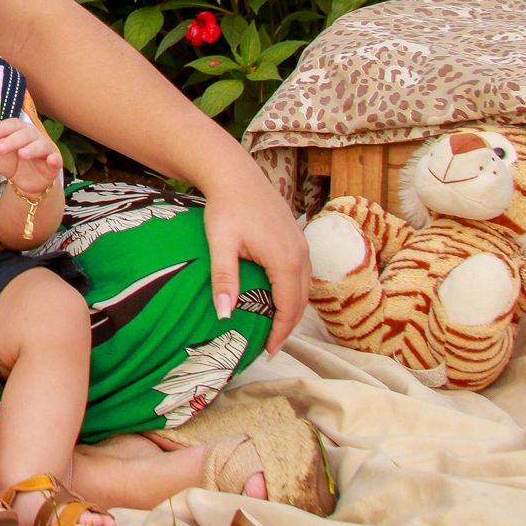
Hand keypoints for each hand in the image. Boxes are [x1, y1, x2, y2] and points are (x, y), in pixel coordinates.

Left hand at [0, 118, 63, 196]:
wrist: (26, 182)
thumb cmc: (12, 161)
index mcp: (20, 130)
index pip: (13, 124)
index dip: (4, 128)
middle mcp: (34, 137)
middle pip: (25, 134)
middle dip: (13, 140)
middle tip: (1, 149)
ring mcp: (45, 149)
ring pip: (40, 145)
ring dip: (32, 148)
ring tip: (22, 154)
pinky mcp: (53, 163)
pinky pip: (56, 159)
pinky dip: (54, 158)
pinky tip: (51, 160)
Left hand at [199, 162, 309, 353]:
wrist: (235, 174)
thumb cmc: (226, 208)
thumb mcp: (221, 244)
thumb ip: (224, 279)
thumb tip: (225, 315)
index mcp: (285, 260)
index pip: (289, 308)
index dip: (280, 333)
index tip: (267, 352)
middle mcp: (300, 254)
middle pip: (301, 301)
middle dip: (288, 326)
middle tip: (270, 346)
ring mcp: (302, 244)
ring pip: (304, 287)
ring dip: (292, 309)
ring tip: (274, 326)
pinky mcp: (297, 237)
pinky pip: (301, 273)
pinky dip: (293, 291)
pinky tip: (277, 297)